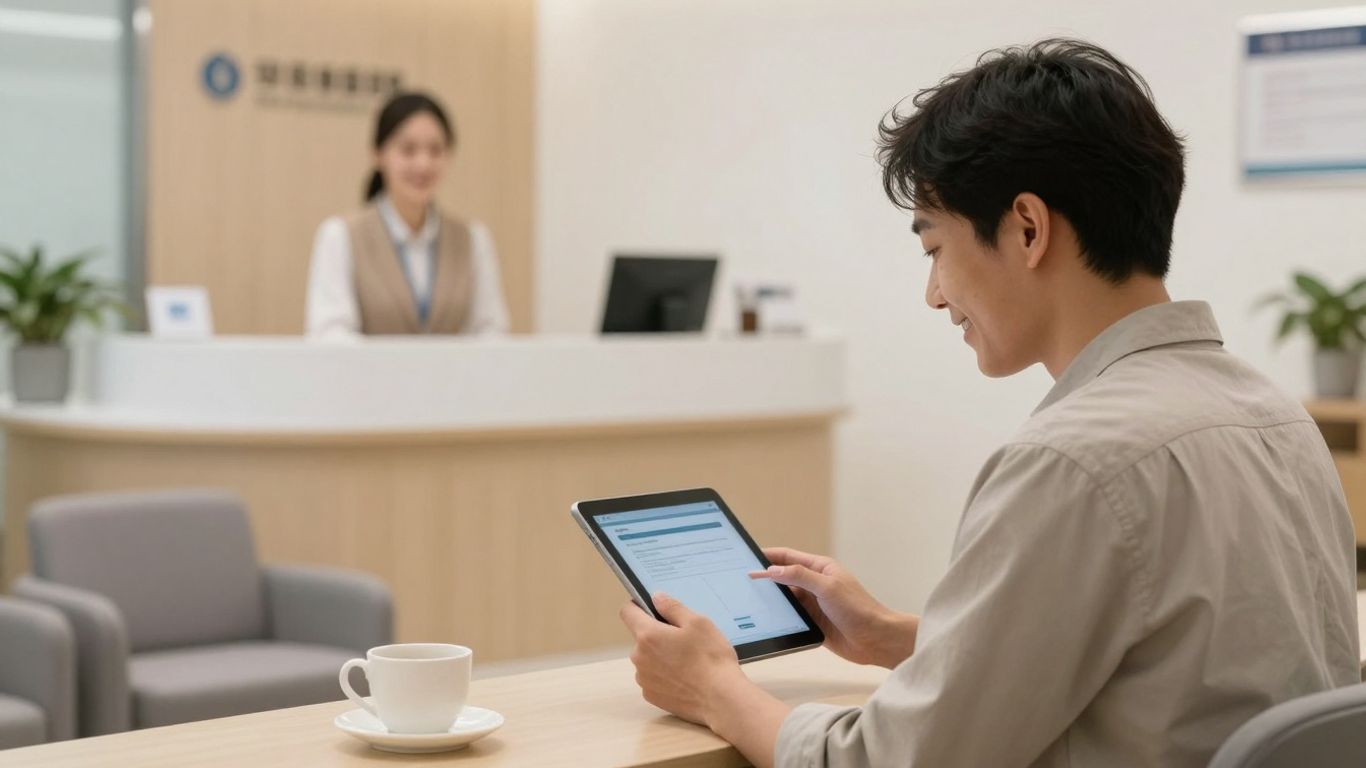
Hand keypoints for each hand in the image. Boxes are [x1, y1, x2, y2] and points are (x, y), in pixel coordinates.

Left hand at [619, 592, 751, 727]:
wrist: (721, 699)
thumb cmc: (711, 658)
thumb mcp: (698, 623)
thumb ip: (672, 607)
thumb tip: (656, 597)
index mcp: (648, 635)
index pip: (627, 612)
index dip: (638, 606)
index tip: (651, 608)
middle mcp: (639, 657)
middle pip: (641, 637)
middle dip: (657, 635)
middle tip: (683, 639)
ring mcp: (644, 679)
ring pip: (647, 659)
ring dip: (659, 656)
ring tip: (686, 661)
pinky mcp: (651, 695)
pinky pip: (652, 678)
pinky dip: (664, 676)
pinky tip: (684, 678)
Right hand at [752, 547, 918, 668]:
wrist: (875, 639)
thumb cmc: (858, 609)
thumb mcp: (827, 587)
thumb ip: (799, 576)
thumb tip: (773, 569)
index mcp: (820, 568)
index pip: (787, 556)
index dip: (767, 556)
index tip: (747, 557)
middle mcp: (814, 583)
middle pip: (783, 576)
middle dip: (764, 576)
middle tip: (741, 578)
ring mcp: (812, 603)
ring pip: (784, 596)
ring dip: (770, 597)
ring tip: (747, 598)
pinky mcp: (811, 621)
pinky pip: (789, 615)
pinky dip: (778, 614)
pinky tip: (764, 617)